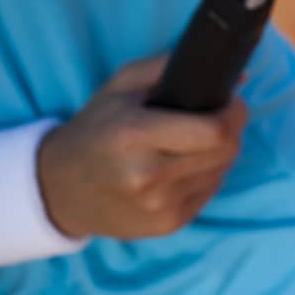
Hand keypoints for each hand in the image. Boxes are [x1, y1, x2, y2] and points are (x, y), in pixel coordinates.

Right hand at [36, 55, 246, 240]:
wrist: (61, 190)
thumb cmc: (96, 127)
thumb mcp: (124, 85)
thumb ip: (171, 68)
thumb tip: (234, 74)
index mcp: (135, 136)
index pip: (213, 131)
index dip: (233, 112)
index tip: (229, 100)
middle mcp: (148, 177)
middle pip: (224, 152)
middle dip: (232, 129)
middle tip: (220, 115)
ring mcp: (159, 208)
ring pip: (221, 172)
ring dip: (221, 152)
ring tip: (199, 139)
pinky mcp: (166, 227)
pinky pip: (209, 193)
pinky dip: (208, 174)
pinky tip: (187, 164)